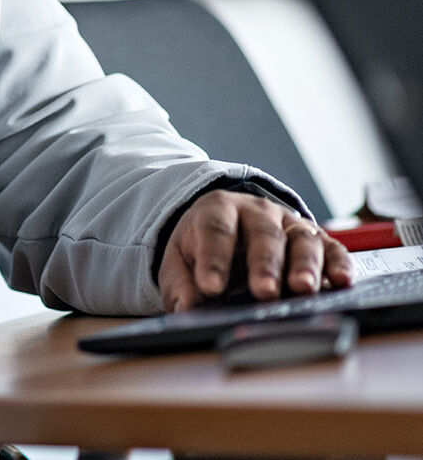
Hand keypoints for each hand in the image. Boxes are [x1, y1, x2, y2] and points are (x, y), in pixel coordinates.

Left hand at [158, 189, 353, 310]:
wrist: (227, 224)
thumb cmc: (203, 245)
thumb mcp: (180, 259)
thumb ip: (181, 284)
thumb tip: (187, 311)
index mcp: (218, 210)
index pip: (215, 230)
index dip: (214, 258)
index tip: (210, 287)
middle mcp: (257, 212)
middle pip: (263, 235)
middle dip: (264, 265)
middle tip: (264, 292)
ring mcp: (289, 224)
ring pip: (301, 240)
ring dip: (305, 266)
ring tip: (304, 289)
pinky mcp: (315, 239)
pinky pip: (332, 248)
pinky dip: (339, 264)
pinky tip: (342, 282)